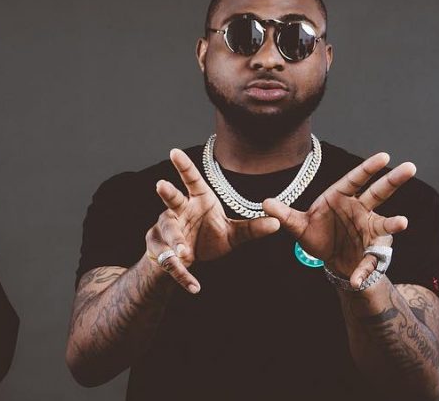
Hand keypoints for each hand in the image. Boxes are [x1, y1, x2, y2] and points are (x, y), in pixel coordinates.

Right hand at [146, 149, 280, 292]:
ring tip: (184, 253)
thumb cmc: (208, 236)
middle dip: (167, 193)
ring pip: (169, 233)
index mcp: (196, 201)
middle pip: (172, 200)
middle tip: (161, 184)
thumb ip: (252, 228)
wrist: (187, 259)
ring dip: (175, 242)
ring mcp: (166, 230)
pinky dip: (182, 275)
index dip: (183, 166)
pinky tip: (194, 286)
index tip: (174, 151)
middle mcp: (178, 211)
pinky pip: (170, 263)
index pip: (191, 181)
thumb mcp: (233, 234)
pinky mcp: (160, 250)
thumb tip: (278, 223)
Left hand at [262, 152, 415, 287]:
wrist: (330, 261)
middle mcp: (360, 210)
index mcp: (341, 198)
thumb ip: (283, 215)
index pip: (355, 180)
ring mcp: (370, 229)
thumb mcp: (298, 226)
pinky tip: (357, 278)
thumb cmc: (318, 235)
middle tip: (410, 167)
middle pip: (379, 192)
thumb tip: (264, 203)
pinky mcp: (372, 252)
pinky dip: (363, 270)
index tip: (384, 156)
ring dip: (393, 223)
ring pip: (385, 223)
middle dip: (394, 180)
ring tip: (402, 223)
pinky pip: (369, 261)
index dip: (368, 168)